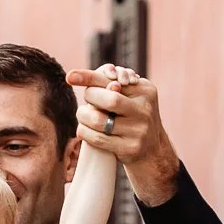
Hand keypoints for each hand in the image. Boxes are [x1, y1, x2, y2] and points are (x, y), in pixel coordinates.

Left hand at [66, 64, 179, 206]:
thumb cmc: (132, 115)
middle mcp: (145, 110)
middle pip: (109, 99)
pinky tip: (83, 130)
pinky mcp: (130, 149)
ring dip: (84, 116)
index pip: (114, 80)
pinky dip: (85, 132)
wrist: (153, 148)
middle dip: (91, 97)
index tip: (70, 76)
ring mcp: (139, 131)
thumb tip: (72, 75)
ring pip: (99, 120)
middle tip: (86, 100)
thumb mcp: (129, 96)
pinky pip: (98, 139)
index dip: (90, 77)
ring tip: (83, 115)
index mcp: (146, 91)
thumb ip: (107, 83)